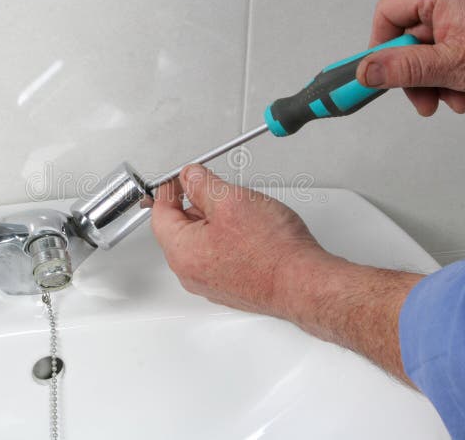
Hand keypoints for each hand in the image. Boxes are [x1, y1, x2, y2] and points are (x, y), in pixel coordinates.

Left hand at [151, 164, 423, 383]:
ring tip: (239, 209)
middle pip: (180, 229)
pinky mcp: (231, 287)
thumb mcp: (231, 200)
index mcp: (182, 252)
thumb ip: (203, 185)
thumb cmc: (273, 251)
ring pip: (200, 243)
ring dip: (213, 221)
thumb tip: (190, 177)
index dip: (170, 189)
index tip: (181, 177)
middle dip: (194, 204)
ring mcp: (211, 283)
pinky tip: (249, 230)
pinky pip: (218, 256)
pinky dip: (226, 239)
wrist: (304, 284)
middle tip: (214, 187)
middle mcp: (191, 273)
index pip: (161, 214)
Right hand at [356, 0, 464, 115]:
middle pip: (411, 35)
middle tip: (427, 102)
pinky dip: (458, 67)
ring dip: (441, 78)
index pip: (387, 14)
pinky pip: (452, 41)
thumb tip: (365, 72)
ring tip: (459, 98)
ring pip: (432, 44)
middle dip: (419, 74)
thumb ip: (404, 70)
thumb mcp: (452, 65)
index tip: (383, 77)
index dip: (381, 49)